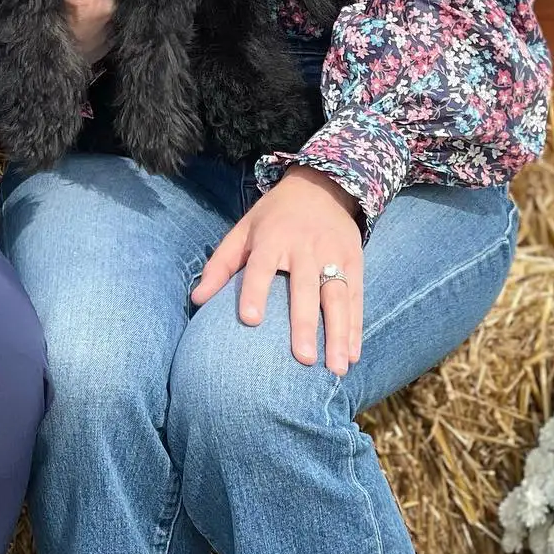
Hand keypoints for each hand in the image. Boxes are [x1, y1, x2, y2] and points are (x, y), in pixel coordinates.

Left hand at [190, 165, 363, 374]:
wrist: (320, 185)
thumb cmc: (273, 217)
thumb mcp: (243, 230)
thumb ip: (221, 265)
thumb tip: (197, 299)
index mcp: (272, 237)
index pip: (261, 266)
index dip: (255, 291)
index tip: (250, 321)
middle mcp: (304, 246)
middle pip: (304, 287)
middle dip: (304, 323)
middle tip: (302, 359)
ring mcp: (333, 254)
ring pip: (337, 296)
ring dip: (338, 333)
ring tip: (336, 368)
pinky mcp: (355, 260)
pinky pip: (356, 297)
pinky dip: (356, 327)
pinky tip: (353, 355)